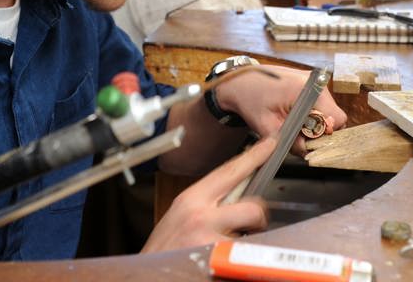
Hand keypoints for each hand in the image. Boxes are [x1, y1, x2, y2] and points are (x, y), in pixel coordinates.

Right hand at [141, 137, 276, 251]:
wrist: (142, 276)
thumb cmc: (162, 250)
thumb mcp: (180, 216)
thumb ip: (206, 204)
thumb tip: (235, 198)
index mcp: (190, 200)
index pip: (228, 172)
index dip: (253, 157)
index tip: (270, 143)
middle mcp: (200, 216)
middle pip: (251, 206)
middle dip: (258, 217)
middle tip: (254, 225)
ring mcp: (208, 238)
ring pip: (250, 234)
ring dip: (247, 242)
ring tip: (231, 249)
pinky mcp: (215, 259)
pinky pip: (241, 256)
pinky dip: (237, 260)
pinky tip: (224, 263)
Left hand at [215, 65, 346, 154]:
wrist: (239, 82)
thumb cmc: (250, 100)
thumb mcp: (268, 127)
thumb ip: (292, 143)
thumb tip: (307, 153)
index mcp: (307, 89)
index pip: (336, 119)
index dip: (324, 135)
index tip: (308, 139)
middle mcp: (314, 82)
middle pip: (333, 116)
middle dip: (318, 131)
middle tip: (297, 134)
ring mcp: (313, 81)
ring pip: (326, 111)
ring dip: (313, 123)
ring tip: (291, 123)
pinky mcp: (308, 83)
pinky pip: (318, 104)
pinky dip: (309, 114)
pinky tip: (292, 115)